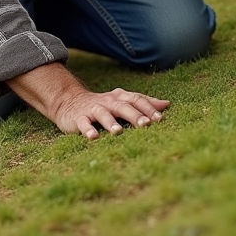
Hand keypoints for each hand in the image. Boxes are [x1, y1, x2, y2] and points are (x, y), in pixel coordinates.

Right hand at [7, 63, 169, 139]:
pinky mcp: (78, 118)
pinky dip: (88, 130)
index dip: (148, 108)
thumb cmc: (103, 105)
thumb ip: (143, 103)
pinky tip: (93, 137)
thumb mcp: (122, 102)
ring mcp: (93, 110)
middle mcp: (108, 102)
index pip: (136, 99)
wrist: (69, 102)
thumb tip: (166, 104)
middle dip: (135, 115)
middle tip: (146, 125)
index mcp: (120, 97)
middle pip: (123, 106)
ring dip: (111, 122)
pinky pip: (83, 124)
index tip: (160, 118)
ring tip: (119, 132)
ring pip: (103, 114)